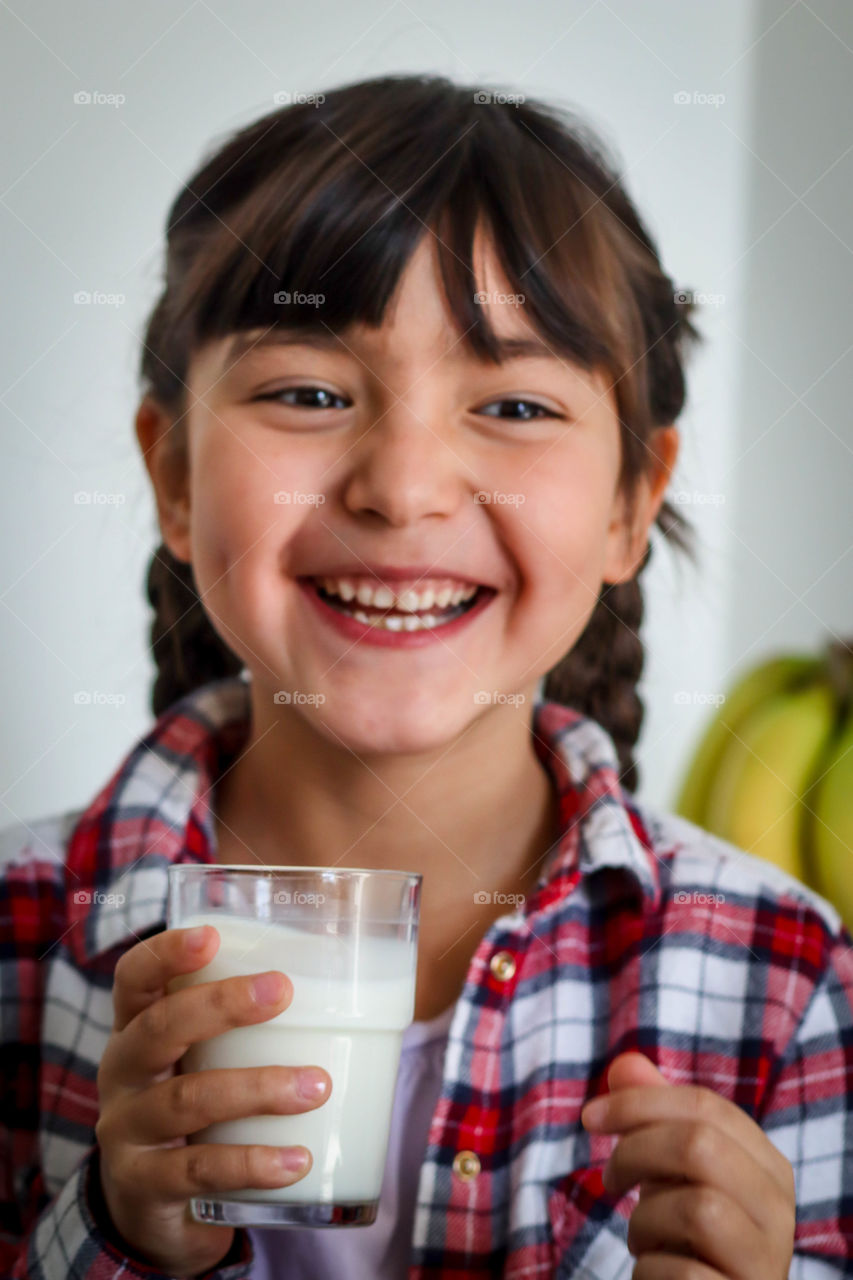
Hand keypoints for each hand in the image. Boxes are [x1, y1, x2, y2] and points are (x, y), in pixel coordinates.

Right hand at [95, 924, 331, 1276]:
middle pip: (158, 1029)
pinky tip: (298, 1161)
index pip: (134, 979)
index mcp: (136, 1029)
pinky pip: (200, 1170)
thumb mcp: (204, 1059)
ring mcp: (127, 1132)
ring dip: (257, 1089)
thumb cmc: (199, 1106)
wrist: (153, 1208)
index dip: (165, 954)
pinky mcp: (144, 1186)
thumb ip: (250, 1023)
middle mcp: (122, 1074)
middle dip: (220, 1006)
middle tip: (282, 990)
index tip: (211, 936)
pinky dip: (253, 1164)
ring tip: (316, 1086)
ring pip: (188, 1100)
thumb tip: (356, 979)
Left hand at [580, 1052, 794, 1279]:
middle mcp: (779, 1210)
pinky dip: (649, 1269)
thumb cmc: (687, 1231)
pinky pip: (683, 1273)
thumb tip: (624, 1062)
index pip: (706, 1106)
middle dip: (635, 1154)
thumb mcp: (669, 1168)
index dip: (639, 1101)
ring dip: (644, 1221)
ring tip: (642, 1237)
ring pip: (698, 1209)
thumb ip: (652, 1113)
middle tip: (609, 1181)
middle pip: (700, 1146)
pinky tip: (655, 1273)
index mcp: (768, 1165)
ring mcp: (766, 1261)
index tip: (589, 1117)